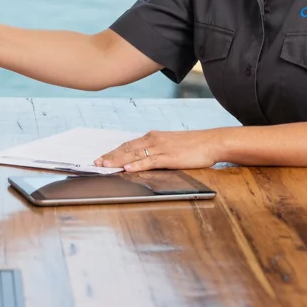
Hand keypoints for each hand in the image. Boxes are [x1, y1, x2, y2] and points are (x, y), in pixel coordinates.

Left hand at [94, 128, 222, 172]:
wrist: (211, 142)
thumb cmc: (192, 145)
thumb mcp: (170, 145)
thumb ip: (157, 150)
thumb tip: (144, 159)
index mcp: (152, 137)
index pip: (128, 145)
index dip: (113, 152)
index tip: (101, 158)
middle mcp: (153, 139)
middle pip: (126, 149)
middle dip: (110, 157)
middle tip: (96, 164)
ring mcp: (160, 148)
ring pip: (134, 155)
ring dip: (118, 160)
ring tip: (105, 166)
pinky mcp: (169, 157)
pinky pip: (149, 161)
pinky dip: (137, 165)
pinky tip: (128, 168)